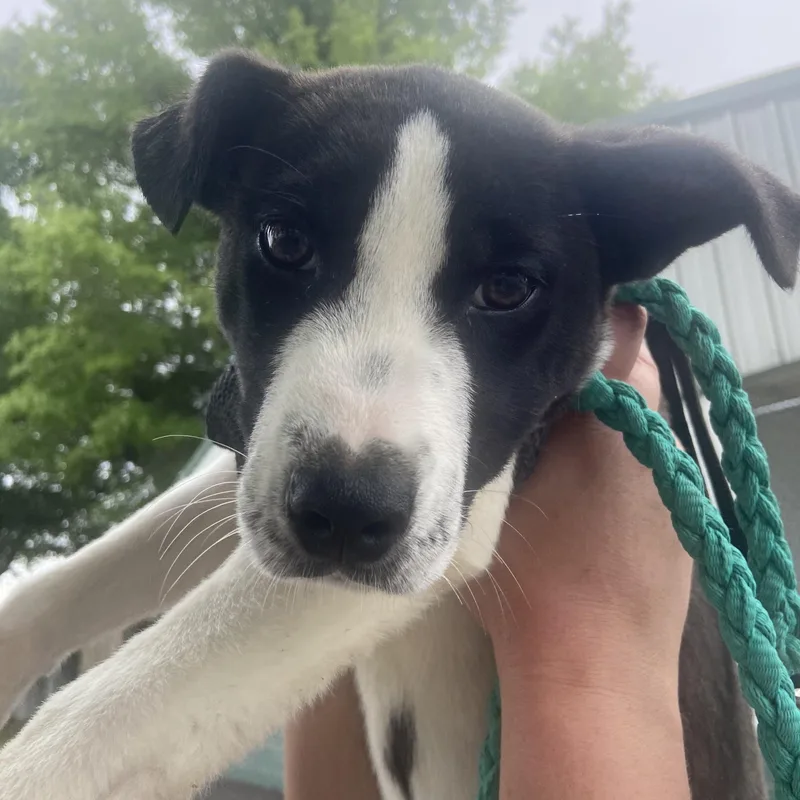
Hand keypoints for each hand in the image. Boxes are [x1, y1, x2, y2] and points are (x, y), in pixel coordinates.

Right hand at [468, 305, 692, 797]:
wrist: (591, 673)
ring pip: (637, 429)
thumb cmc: (535, 574)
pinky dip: (620, 468)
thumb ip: (507, 424)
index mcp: (615, 417)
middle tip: (530, 389)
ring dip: (601, 422)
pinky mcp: (683, 527)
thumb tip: (508, 379)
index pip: (621, 330)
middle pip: (630, 379)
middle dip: (585, 373)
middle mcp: (659, 442)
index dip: (584, 315)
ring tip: (551, 446)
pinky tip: (584, 504)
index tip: (541, 318)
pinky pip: (649, 473)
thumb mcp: (498, 488)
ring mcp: (676, 488)